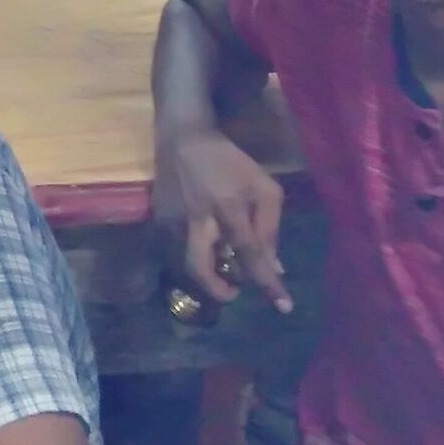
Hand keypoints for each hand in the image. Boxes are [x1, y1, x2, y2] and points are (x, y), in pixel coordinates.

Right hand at [152, 128, 292, 312]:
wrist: (183, 137)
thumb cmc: (230, 161)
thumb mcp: (264, 187)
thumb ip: (270, 227)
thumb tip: (273, 267)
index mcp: (228, 206)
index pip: (249, 252)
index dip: (267, 282)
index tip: (283, 307)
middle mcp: (197, 219)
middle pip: (200, 268)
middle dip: (217, 289)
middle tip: (234, 291)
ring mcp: (173, 220)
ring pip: (185, 264)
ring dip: (207, 276)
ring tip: (223, 271)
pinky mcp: (159, 219)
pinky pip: (177, 250)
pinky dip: (195, 259)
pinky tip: (207, 252)